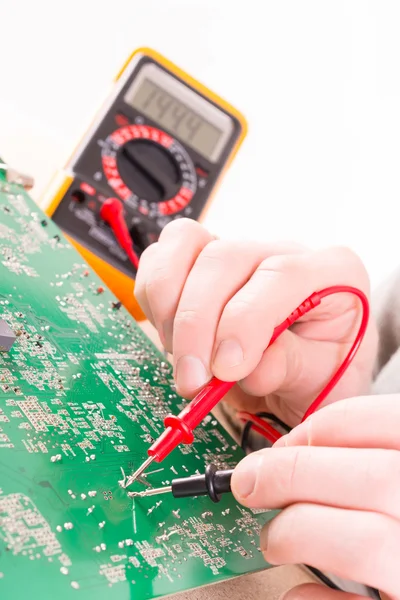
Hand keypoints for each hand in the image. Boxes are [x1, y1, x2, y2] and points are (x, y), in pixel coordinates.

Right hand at [135, 219, 376, 425]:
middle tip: (193, 380)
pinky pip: (162, 256)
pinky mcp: (201, 259)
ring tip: (182, 360)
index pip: (281, 275)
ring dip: (170, 309)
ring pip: (184, 245)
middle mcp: (282, 249)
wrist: (303, 369)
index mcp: (332, 270)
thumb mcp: (324, 381)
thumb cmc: (320, 371)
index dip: (245, 321)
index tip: (226, 369)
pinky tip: (173, 337)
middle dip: (197, 325)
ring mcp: (238, 248)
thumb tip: (252, 367)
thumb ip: (293, 368)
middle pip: (224, 259)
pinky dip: (154, 298)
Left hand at [230, 394, 399, 599]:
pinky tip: (298, 589)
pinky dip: (311, 598)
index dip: (320, 429)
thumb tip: (286, 453)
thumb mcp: (389, 475)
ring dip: (297, 532)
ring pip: (365, 541)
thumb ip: (359, 462)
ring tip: (273, 538)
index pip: (385, 421)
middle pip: (371, 478)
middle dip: (291, 474)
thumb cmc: (393, 523)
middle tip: (250, 483)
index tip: (284, 444)